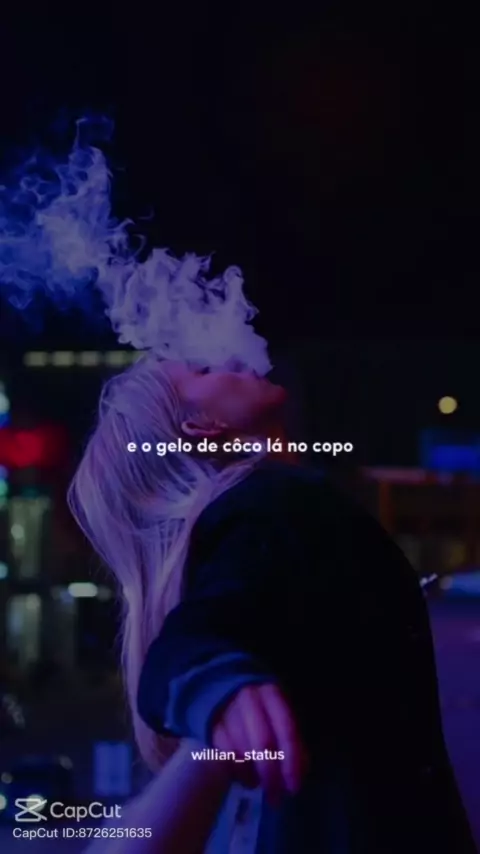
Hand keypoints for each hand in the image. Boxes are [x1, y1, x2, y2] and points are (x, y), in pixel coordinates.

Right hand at [212, 683, 308, 803]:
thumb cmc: (261, 713)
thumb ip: (293, 745)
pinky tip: (242, 778)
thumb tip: (299, 773)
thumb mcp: (280, 721)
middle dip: (271, 775)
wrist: (225, 697)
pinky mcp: (211, 725)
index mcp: (272, 695)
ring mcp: (227, 711)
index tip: (293, 788)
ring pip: (242, 751)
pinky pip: (224, 756)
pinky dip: (235, 772)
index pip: (287, 729)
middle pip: (263, 742)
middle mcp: (249, 699)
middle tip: (275, 798)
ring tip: (258, 785)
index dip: (292, 761)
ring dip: (252, 776)